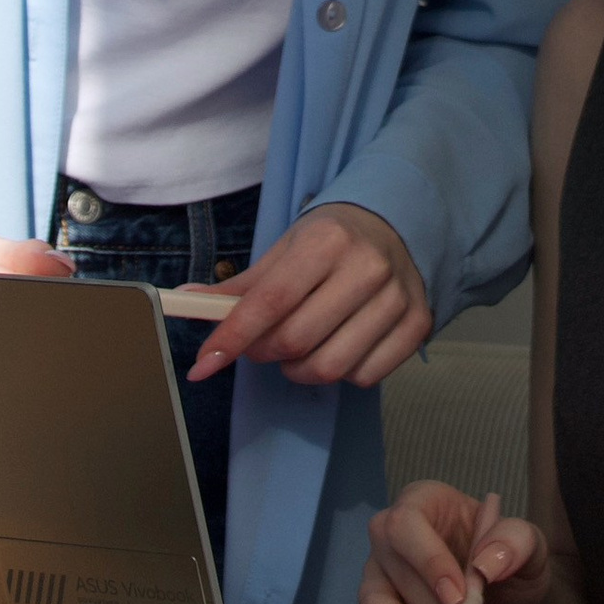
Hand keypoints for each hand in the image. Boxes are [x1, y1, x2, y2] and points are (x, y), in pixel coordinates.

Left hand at [181, 203, 429, 388]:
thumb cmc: (332, 241)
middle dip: (264, 353)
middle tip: (261, 345)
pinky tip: (337, 348)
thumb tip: (185, 303)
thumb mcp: (285, 251)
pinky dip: (341, 374)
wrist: (399, 227)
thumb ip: (239, 285)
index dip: (232, 337)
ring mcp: (397, 298)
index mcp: (327, 241)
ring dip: (299, 370)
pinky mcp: (418, 324)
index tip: (203, 365)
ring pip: (331, 366)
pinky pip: (365, 376)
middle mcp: (367, 267)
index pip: (271, 301)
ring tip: (298, 350)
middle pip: (297, 340)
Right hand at [342, 481, 551, 603]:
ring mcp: (374, 580)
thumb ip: (516, 543)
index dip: (427, 563)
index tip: (460, 600)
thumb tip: (484, 564)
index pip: (405, 525)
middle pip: (391, 574)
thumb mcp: (532, 549)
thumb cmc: (512, 570)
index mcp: (424, 504)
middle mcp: (390, 539)